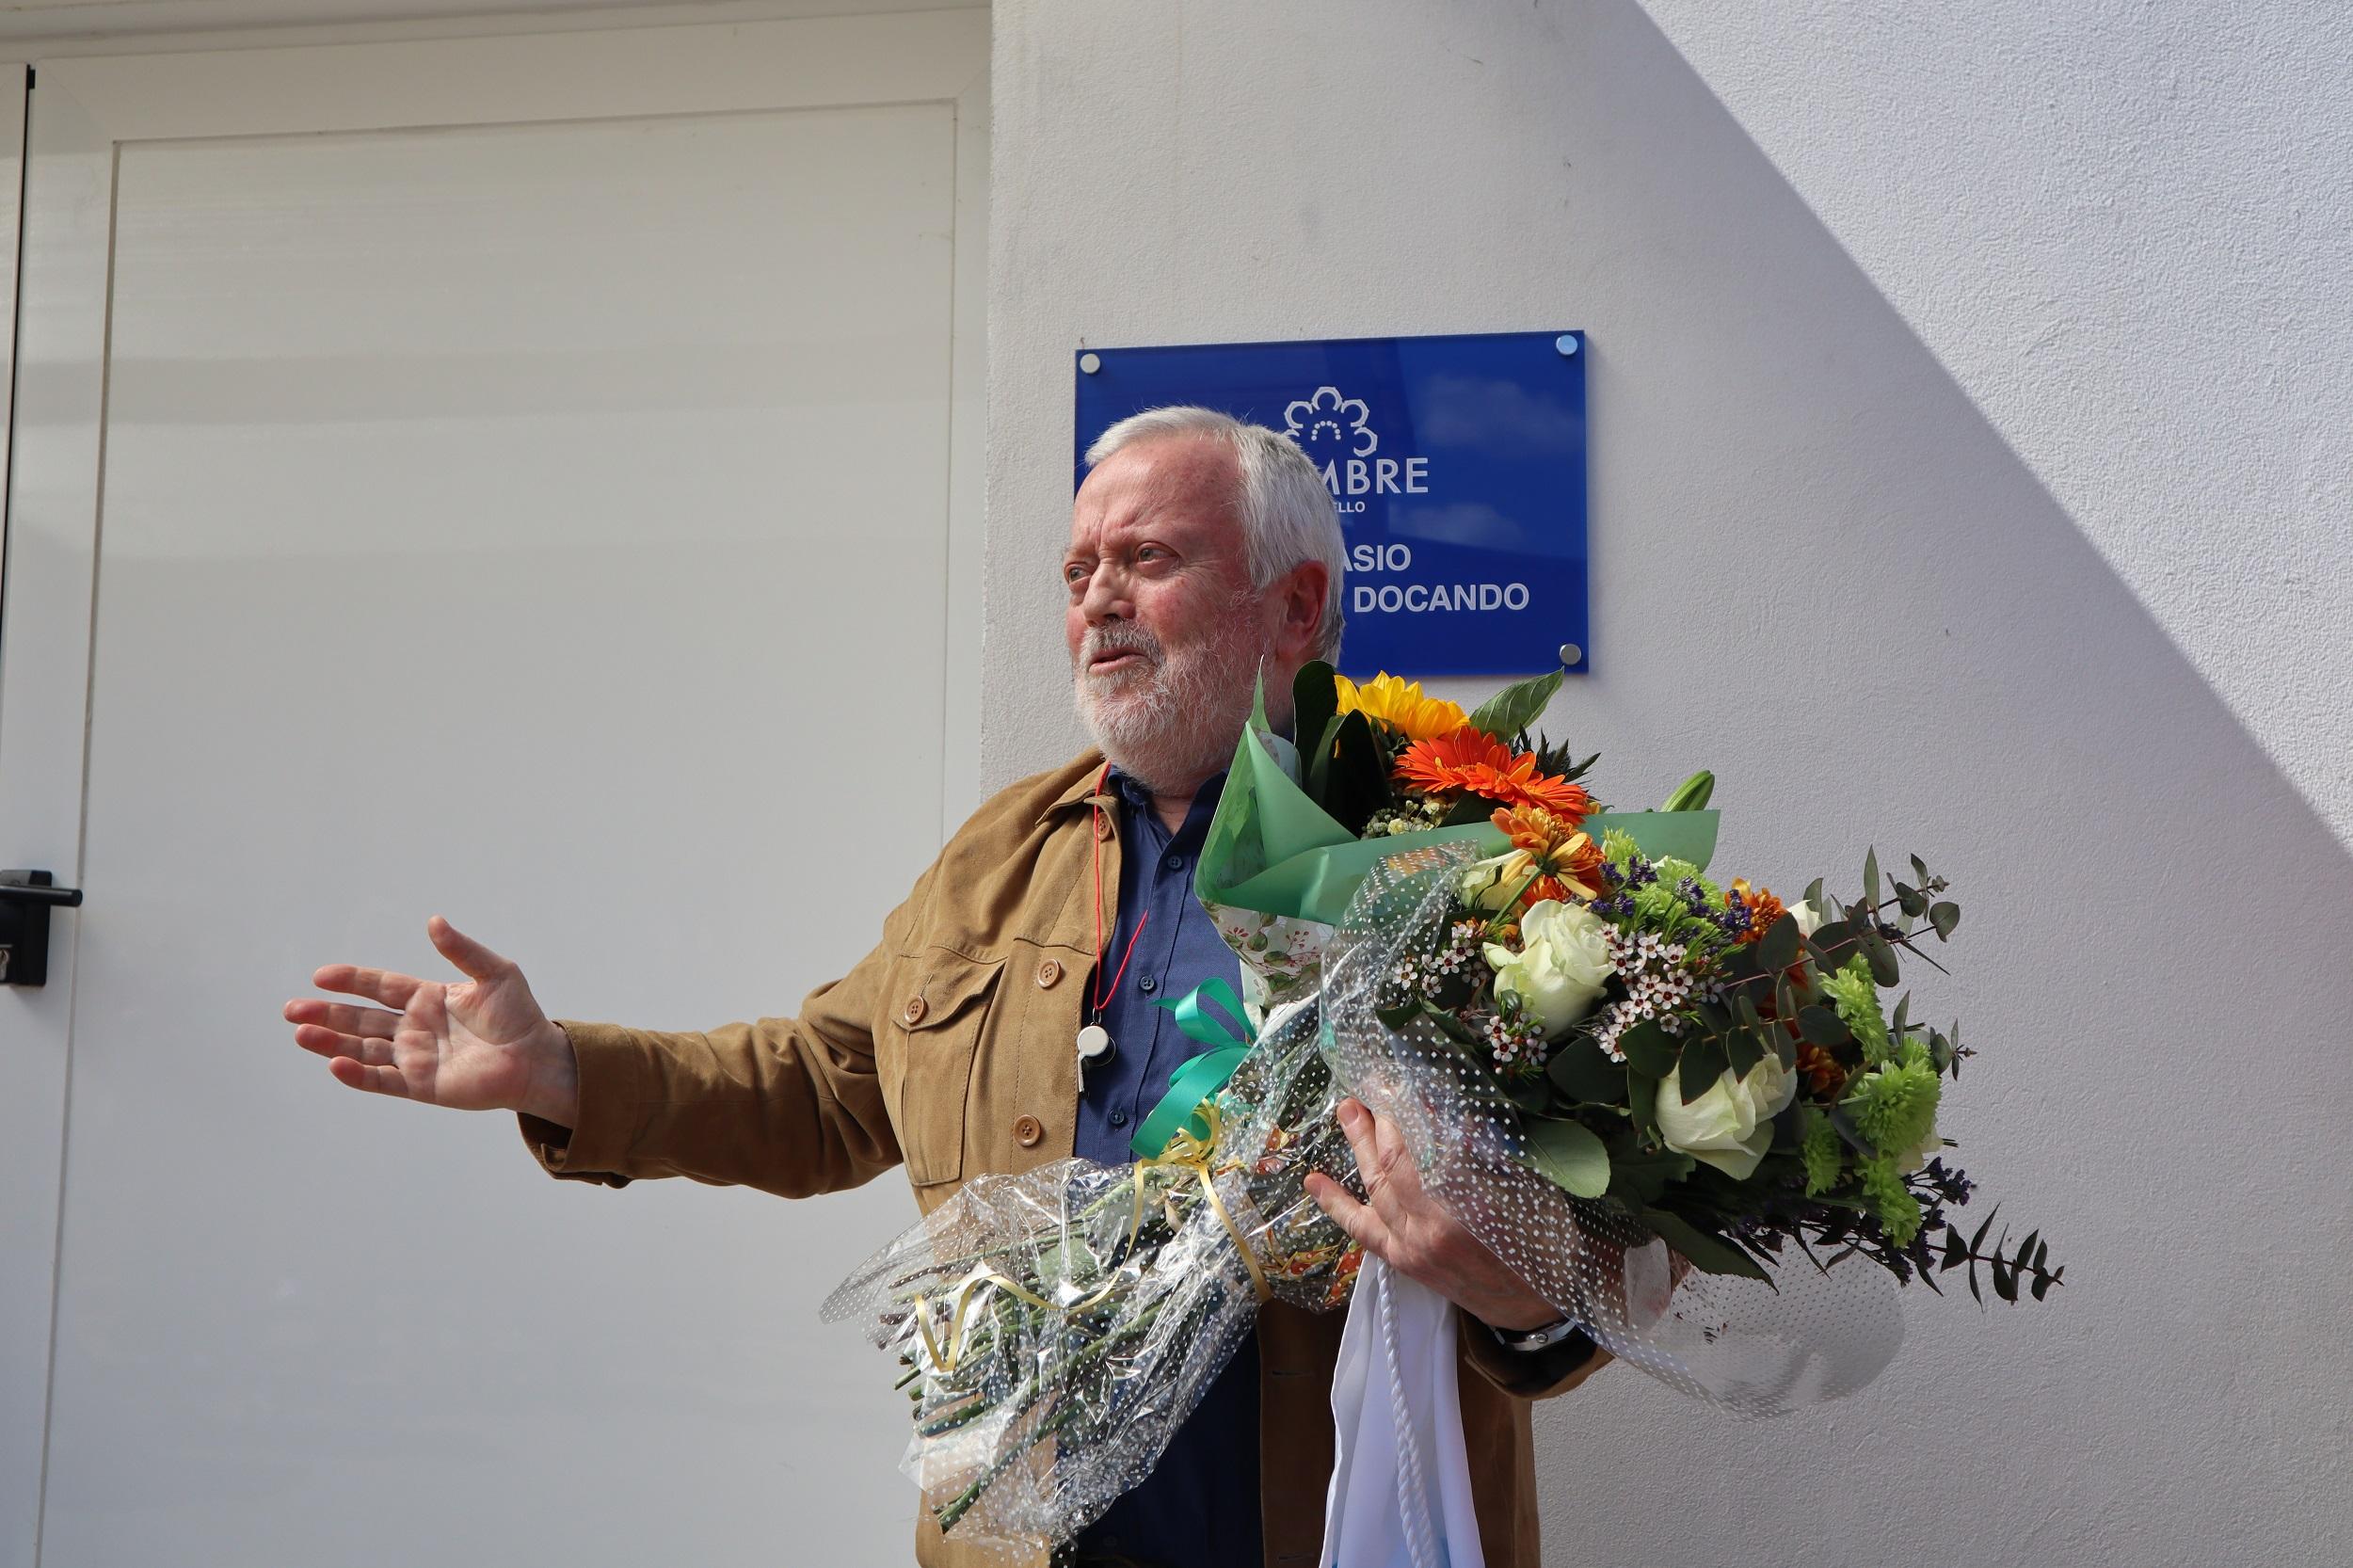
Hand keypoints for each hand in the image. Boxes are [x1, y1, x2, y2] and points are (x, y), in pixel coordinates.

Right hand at [285, 915, 577, 1122]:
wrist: (537, 1059)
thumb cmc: (520, 1015)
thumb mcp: (495, 973)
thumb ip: (462, 950)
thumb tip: (434, 921)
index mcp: (428, 999)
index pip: (380, 987)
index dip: (351, 981)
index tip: (321, 976)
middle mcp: (415, 1028)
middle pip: (361, 1019)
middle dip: (327, 1015)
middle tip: (291, 1010)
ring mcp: (415, 1058)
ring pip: (363, 1049)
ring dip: (331, 1043)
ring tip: (301, 1034)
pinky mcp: (421, 1085)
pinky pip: (382, 1080)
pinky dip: (357, 1074)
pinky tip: (335, 1063)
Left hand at [1304, 1097, 1562, 1332]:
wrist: (1534, 1306)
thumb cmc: (1540, 1243)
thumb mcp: (1529, 1190)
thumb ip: (1490, 1154)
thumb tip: (1452, 1112)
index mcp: (1469, 1206)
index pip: (1428, 1145)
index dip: (1414, 1110)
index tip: (1406, 1080)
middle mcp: (1432, 1226)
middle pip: (1394, 1162)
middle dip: (1381, 1120)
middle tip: (1373, 1084)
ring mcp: (1412, 1245)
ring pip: (1376, 1186)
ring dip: (1360, 1144)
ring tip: (1349, 1109)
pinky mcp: (1403, 1260)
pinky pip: (1361, 1227)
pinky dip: (1336, 1202)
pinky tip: (1313, 1180)